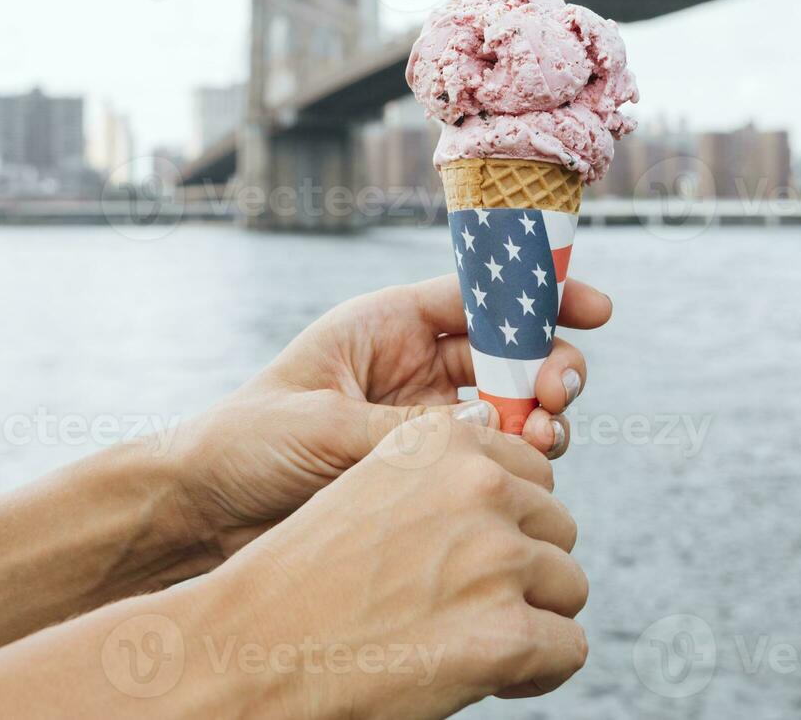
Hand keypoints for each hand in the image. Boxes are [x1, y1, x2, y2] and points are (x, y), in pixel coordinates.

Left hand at [169, 275, 611, 554]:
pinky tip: (524, 476)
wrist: (205, 508)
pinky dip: (521, 465)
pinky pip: (495, 461)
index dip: (541, 293)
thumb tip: (485, 437)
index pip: (481, 295)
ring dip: (544, 418)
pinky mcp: (430, 472)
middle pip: (512, 351)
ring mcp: (428, 421)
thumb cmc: (248, 442)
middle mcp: (418, 367)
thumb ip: (405, 427)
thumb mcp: (323, 421)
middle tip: (560, 390)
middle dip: (551, 363)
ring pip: (514, 409)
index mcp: (389, 326)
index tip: (595, 307)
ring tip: (545, 438)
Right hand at [191, 411, 588, 717]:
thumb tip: (517, 452)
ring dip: (530, 619)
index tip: (467, 557)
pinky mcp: (507, 633)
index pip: (533, 472)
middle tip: (462, 609)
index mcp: (444, 443)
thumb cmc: (306, 579)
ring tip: (465, 642)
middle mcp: (478, 486)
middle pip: (559, 528)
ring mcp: (497, 558)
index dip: (509, 522)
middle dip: (525, 572)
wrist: (247, 652)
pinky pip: (569, 648)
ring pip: (569, 587)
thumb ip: (444, 470)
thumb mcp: (370, 488)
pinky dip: (536, 672)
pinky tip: (484, 677)